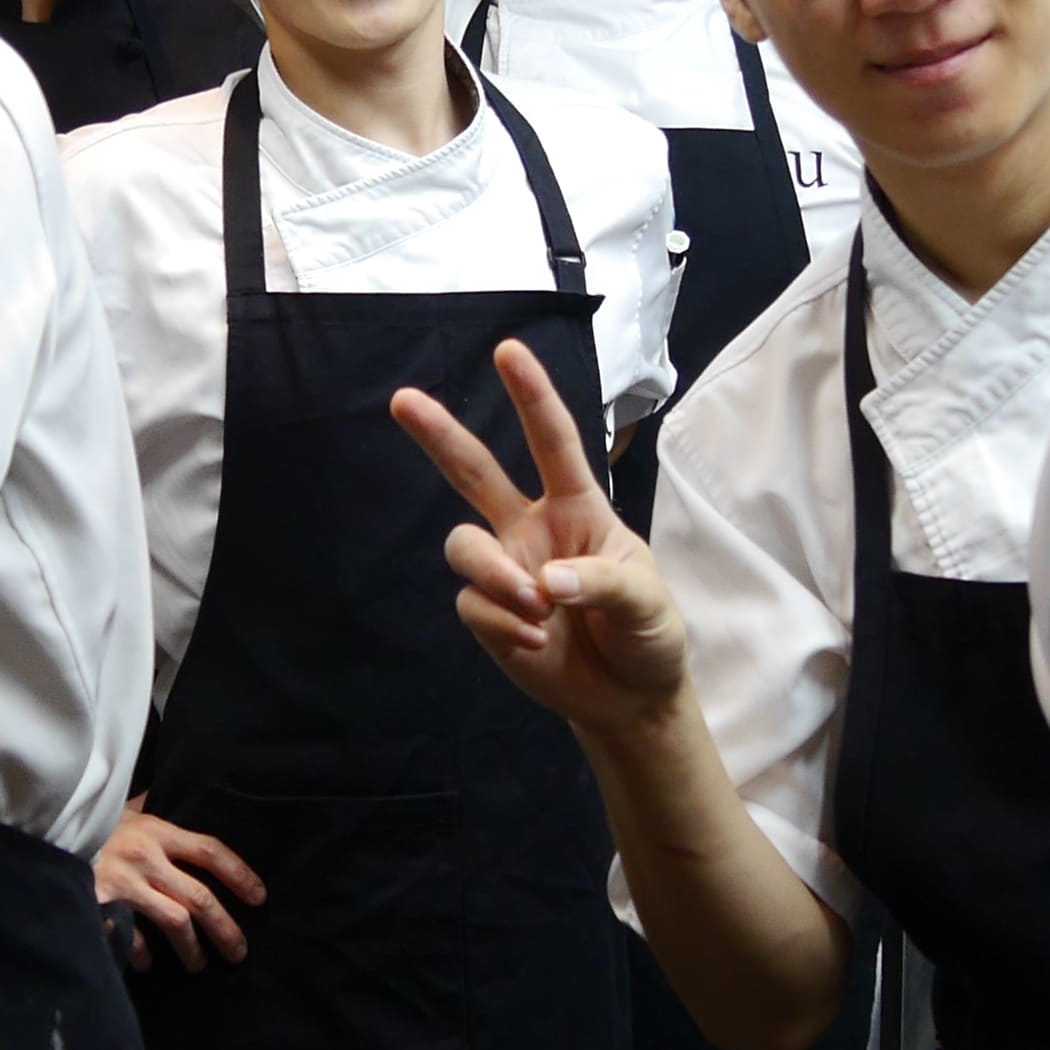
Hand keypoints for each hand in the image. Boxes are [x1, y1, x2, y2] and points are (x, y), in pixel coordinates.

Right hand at [100, 796, 262, 967]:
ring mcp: (123, 882)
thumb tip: (159, 795)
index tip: (259, 897)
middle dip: (225, 928)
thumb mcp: (122, 811)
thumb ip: (144, 808)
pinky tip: (146, 964)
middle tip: (238, 952)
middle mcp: (145, 856)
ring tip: (198, 964)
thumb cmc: (88, 824)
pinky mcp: (100, 902)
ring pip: (174, 921)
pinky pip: (131, 934)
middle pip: (200, 897)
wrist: (41, 831)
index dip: (239, 874)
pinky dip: (140, 952)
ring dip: (192, 948)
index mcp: (156, 831)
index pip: (209, 851)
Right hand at [392, 337, 689, 738]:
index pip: (553, 443)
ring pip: (463, 545)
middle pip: (475, 472)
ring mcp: (506, 569)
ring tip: (535, 606)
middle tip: (403, 400)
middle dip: (439, 435)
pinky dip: (502, 622)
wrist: (630, 698)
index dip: (531, 397)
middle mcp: (533, 529)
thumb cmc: (647, 633)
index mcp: (579, 508)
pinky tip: (535, 640)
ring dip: (492, 573)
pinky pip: (471, 604)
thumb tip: (549, 579)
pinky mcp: (488, 614)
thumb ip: (603, 582)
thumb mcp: (646, 603)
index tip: (508, 351)